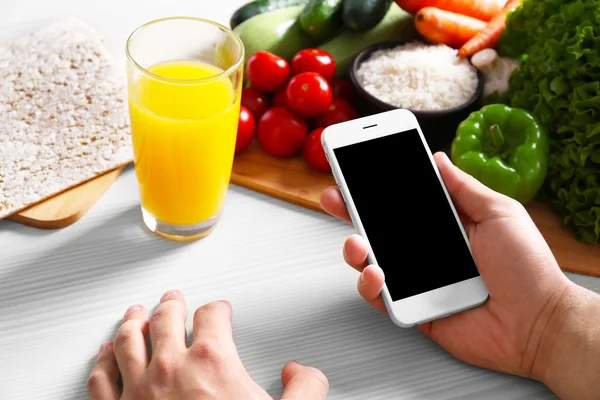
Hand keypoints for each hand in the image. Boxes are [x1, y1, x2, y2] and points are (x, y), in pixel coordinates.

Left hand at [87, 291, 327, 399]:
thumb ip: (304, 388)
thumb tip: (301, 373)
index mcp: (212, 362)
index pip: (212, 316)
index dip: (218, 308)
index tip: (219, 309)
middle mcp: (172, 368)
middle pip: (165, 318)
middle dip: (171, 304)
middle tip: (172, 298)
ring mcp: (140, 390)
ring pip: (128, 340)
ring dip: (132, 321)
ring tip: (135, 312)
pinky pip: (102, 379)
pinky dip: (102, 362)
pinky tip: (103, 355)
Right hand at [320, 152, 590, 394]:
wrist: (538, 321)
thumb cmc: (527, 268)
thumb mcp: (499, 212)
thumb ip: (463, 187)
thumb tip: (437, 159)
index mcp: (444, 223)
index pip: (403, 201)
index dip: (379, 187)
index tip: (357, 168)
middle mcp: (426, 249)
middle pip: (379, 227)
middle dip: (352, 211)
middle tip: (335, 196)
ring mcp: (417, 279)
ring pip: (371, 260)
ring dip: (355, 249)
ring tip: (357, 243)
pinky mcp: (413, 307)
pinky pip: (381, 296)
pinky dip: (370, 285)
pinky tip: (376, 273)